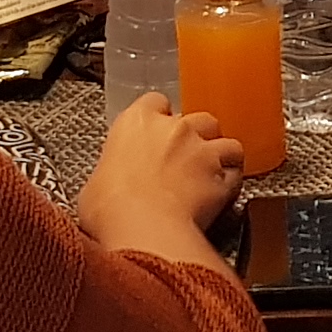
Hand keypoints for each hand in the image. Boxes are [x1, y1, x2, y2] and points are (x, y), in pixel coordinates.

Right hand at [78, 95, 245, 251]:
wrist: (141, 229)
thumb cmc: (111, 209)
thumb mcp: (95, 185)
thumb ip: (111, 172)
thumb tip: (109, 187)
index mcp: (137, 122)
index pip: (154, 102)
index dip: (158, 118)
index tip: (155, 134)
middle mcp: (175, 128)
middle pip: (198, 118)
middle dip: (196, 136)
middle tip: (184, 161)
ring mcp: (203, 150)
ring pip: (227, 143)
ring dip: (222, 157)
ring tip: (210, 178)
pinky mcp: (223, 177)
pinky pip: (236, 173)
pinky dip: (232, 183)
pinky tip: (221, 196)